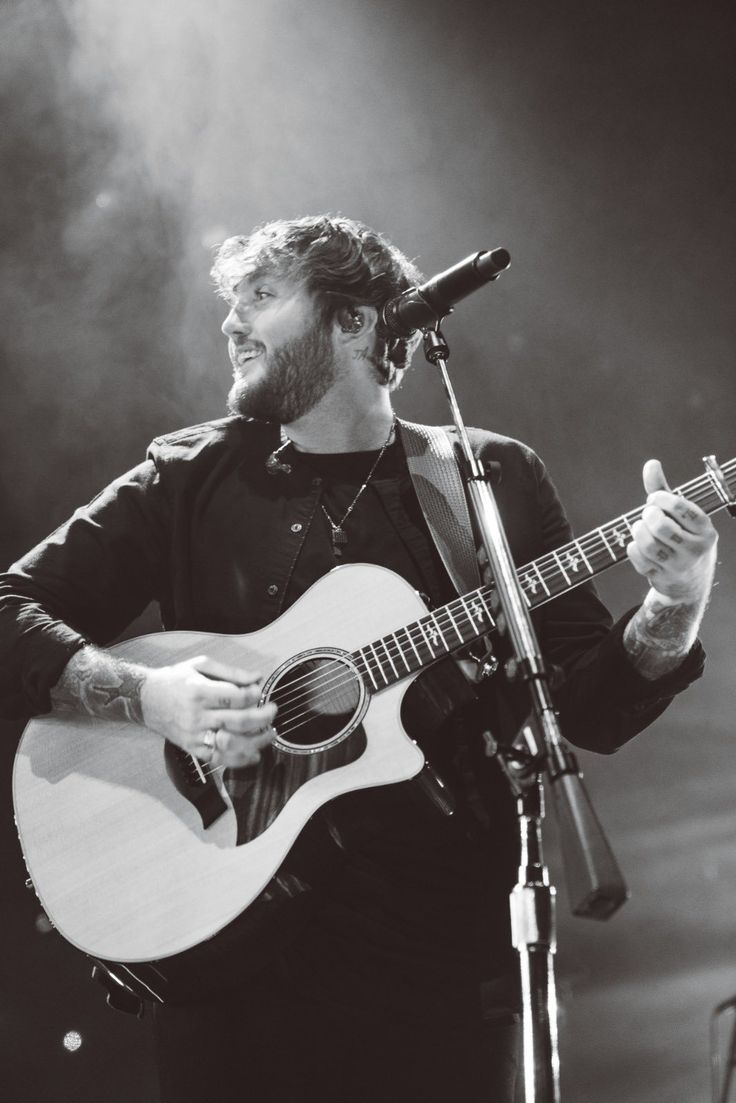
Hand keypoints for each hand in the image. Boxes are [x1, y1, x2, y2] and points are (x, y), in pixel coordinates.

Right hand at [140, 655, 276, 767]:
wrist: (145, 699)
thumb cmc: (174, 680)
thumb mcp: (200, 665)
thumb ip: (231, 671)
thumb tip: (257, 677)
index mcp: (199, 692)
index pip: (236, 697)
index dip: (255, 695)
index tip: (261, 692)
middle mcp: (197, 715)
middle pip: (238, 721)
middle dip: (262, 717)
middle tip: (273, 711)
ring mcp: (195, 735)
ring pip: (231, 744)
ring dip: (256, 741)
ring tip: (269, 734)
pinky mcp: (193, 748)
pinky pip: (219, 759)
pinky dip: (239, 760)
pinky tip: (253, 755)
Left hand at [627, 459, 717, 604]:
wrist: (689, 582)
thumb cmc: (682, 538)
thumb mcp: (680, 516)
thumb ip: (663, 490)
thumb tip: (651, 463)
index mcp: (705, 530)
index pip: (681, 508)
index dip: (660, 498)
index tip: (654, 499)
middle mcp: (696, 549)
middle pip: (661, 526)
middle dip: (648, 515)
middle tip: (647, 515)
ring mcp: (679, 566)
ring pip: (649, 544)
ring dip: (638, 531)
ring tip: (640, 527)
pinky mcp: (662, 577)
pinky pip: (639, 559)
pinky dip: (633, 548)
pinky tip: (637, 545)